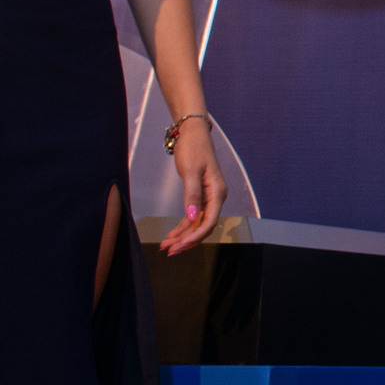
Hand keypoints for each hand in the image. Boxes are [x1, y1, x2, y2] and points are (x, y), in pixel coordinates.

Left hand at [161, 116, 227, 254]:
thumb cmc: (193, 149)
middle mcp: (215, 198)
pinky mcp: (200, 195)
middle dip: (187, 240)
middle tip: (169, 250)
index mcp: (217, 193)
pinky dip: (183, 226)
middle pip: (204, 226)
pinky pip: (193, 216)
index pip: (209, 222)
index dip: (195, 236)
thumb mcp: (190, 171)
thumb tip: (191, 217)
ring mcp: (208, 197)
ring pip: (197, 223)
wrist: (192, 133)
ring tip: (166, 246)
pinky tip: (172, 234)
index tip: (179, 246)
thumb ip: (192, 195)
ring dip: (183, 235)